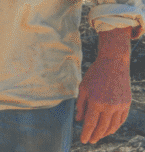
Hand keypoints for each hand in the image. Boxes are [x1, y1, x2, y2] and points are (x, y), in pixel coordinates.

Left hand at [77, 27, 131, 143]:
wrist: (113, 64)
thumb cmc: (95, 74)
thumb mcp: (83, 88)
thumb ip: (80, 105)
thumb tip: (79, 120)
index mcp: (95, 102)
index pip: (90, 123)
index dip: (86, 133)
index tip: (83, 140)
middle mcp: (109, 106)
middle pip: (102, 127)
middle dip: (95, 136)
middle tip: (91, 141)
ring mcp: (120, 106)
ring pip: (113, 126)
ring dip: (106, 133)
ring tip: (99, 136)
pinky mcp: (127, 104)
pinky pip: (121, 120)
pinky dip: (115, 126)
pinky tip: (109, 128)